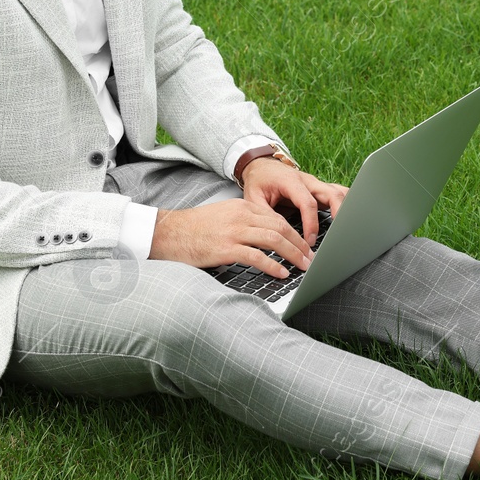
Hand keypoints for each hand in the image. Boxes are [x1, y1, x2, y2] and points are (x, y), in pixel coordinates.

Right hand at [148, 197, 313, 277]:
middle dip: (300, 244)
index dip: (296, 233)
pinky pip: (256, 256)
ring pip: (273, 239)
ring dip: (293, 254)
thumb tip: (267, 239)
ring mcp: (233, 231)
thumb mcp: (223, 216)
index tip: (306, 245)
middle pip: (281, 227)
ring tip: (304, 266)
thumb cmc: (194, 228)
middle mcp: (241, 215)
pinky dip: (273, 265)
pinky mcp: (225, 248)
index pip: (277, 218)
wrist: (167, 232)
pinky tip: (282, 273)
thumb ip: (244, 222)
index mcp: (242, 206)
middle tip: (312, 258)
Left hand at [239, 158, 349, 247]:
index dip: (311, 223)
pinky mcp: (319, 189)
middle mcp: (307, 181)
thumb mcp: (253, 198)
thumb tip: (280, 233)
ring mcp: (316, 184)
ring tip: (347, 228)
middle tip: (338, 234)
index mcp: (291, 181)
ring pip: (339, 192)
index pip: (308, 203)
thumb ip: (265, 214)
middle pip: (331, 193)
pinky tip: (347, 219)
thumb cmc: (258, 182)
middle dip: (339, 213)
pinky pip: (337, 194)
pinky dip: (345, 205)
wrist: (261, 167)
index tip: (310, 241)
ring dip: (345, 208)